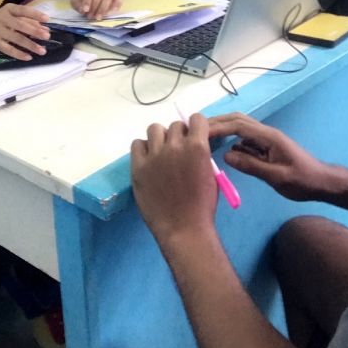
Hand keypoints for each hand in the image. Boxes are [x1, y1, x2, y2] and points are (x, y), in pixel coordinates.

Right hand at [0, 3, 50, 60]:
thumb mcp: (10, 15)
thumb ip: (27, 20)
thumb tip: (45, 28)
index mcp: (9, 9)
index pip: (23, 10)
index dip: (35, 14)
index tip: (48, 19)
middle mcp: (3, 19)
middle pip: (21, 25)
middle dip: (35, 31)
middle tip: (47, 37)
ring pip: (17, 39)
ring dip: (31, 45)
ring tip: (42, 51)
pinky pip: (9, 49)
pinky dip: (19, 54)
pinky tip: (29, 57)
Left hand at [71, 0, 121, 19]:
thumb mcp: (76, 1)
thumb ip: (78, 5)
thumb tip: (84, 10)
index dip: (87, 0)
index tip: (85, 10)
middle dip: (95, 6)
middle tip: (91, 16)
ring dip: (103, 9)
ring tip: (98, 17)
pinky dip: (117, 5)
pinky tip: (111, 12)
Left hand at [131, 114, 217, 249]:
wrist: (184, 229)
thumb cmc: (202, 205)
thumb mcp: (210, 174)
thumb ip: (200, 154)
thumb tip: (194, 142)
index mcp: (197, 146)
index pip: (196, 119)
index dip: (196, 127)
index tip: (194, 136)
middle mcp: (175, 146)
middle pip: (175, 125)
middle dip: (179, 136)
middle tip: (179, 152)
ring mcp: (154, 155)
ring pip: (155, 129)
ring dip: (161, 138)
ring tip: (162, 154)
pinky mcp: (138, 166)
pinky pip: (137, 144)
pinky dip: (144, 149)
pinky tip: (149, 161)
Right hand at [208, 112, 323, 200]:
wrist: (322, 183)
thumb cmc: (302, 181)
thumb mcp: (277, 177)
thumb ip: (252, 165)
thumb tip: (226, 155)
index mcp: (268, 137)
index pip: (238, 125)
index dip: (218, 127)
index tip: (200, 133)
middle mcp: (266, 133)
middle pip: (237, 120)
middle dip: (217, 122)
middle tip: (196, 129)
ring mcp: (266, 139)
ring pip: (240, 127)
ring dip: (223, 128)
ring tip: (204, 137)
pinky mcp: (266, 147)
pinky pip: (245, 139)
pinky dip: (231, 139)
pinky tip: (221, 149)